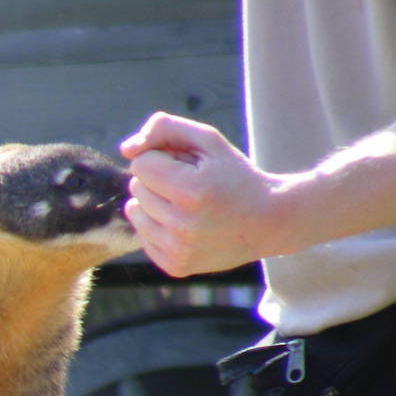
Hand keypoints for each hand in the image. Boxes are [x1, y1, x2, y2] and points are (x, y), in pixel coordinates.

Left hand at [119, 113, 298, 276]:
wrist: (269, 222)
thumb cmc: (234, 176)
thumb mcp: (209, 141)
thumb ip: (165, 128)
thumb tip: (126, 149)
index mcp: (192, 191)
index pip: (140, 164)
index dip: (161, 158)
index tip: (187, 165)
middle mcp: (183, 225)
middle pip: (136, 187)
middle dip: (158, 179)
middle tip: (191, 185)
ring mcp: (178, 250)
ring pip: (134, 211)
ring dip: (154, 202)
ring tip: (187, 204)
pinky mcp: (175, 266)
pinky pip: (142, 236)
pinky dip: (158, 226)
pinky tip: (185, 225)